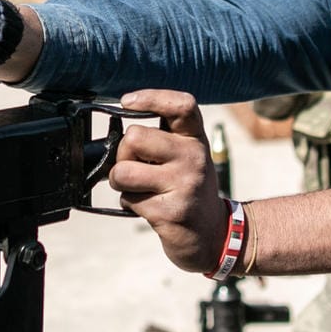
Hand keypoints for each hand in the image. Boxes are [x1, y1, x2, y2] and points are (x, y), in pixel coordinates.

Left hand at [107, 89, 228, 273]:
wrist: (213, 234)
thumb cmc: (188, 189)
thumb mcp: (186, 156)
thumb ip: (161, 138)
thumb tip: (117, 129)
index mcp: (195, 139)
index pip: (181, 106)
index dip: (150, 97)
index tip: (126, 102)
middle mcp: (194, 157)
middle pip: (135, 137)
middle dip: (122, 155)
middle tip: (134, 167)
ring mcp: (184, 185)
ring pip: (123, 171)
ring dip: (120, 182)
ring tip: (138, 188)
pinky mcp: (171, 211)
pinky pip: (129, 199)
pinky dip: (130, 203)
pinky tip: (150, 207)